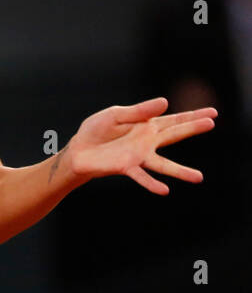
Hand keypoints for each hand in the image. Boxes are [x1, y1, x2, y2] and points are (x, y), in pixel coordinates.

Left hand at [66, 97, 217, 193]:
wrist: (79, 150)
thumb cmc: (98, 130)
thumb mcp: (115, 114)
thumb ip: (139, 111)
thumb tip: (165, 102)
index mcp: (146, 126)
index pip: (174, 120)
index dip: (192, 116)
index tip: (213, 113)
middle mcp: (147, 142)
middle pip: (174, 135)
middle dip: (192, 128)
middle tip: (212, 123)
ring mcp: (138, 156)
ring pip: (163, 165)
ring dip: (180, 171)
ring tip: (198, 178)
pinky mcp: (125, 167)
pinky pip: (141, 176)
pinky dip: (151, 183)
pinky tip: (164, 190)